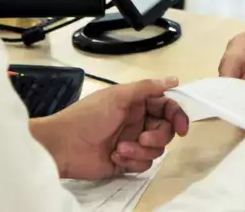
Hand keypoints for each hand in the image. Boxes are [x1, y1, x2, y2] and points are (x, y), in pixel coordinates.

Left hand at [30, 77, 188, 180]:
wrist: (63, 146)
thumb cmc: (88, 116)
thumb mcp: (117, 96)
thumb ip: (147, 88)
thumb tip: (174, 79)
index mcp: (136, 104)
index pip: (166, 108)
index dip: (177, 116)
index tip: (181, 127)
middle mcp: (137, 123)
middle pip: (165, 131)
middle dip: (158, 136)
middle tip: (143, 139)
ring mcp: (132, 143)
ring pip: (156, 150)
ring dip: (141, 150)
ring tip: (121, 148)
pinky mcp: (126, 162)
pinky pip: (143, 164)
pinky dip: (132, 161)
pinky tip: (115, 156)